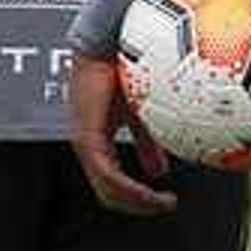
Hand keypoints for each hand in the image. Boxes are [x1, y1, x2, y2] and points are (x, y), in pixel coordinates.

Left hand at [67, 54, 177, 214]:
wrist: (108, 45)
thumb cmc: (122, 70)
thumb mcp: (141, 112)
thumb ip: (149, 142)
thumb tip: (163, 168)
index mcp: (97, 142)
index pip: (113, 181)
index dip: (137, 196)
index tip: (163, 199)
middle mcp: (88, 147)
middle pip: (108, 193)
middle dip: (140, 205)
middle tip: (165, 206)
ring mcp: (85, 144)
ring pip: (107, 189)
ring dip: (138, 201)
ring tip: (162, 203)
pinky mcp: (87, 139)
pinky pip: (109, 174)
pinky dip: (132, 187)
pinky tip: (153, 188)